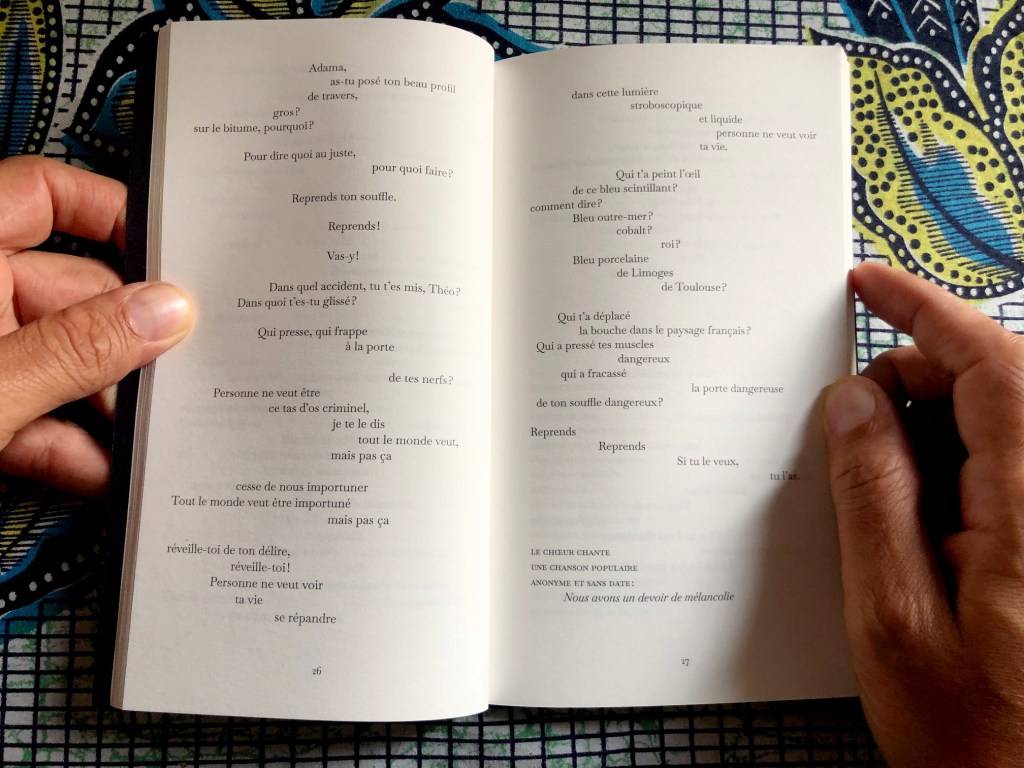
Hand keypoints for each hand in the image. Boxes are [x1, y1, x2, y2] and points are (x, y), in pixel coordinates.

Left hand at [0, 155, 192, 495]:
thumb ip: (77, 349)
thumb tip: (169, 312)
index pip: (42, 193)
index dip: (110, 212)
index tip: (174, 253)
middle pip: (68, 293)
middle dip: (128, 340)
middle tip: (186, 369)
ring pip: (56, 361)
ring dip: (106, 404)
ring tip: (159, 434)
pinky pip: (28, 412)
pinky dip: (64, 443)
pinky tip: (106, 472)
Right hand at [823, 262, 1023, 767]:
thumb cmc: (971, 735)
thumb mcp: (890, 616)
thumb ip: (872, 496)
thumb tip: (855, 402)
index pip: (996, 367)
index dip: (928, 311)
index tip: (870, 282)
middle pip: (1004, 385)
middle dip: (923, 374)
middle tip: (855, 412)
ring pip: (1005, 421)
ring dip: (938, 421)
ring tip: (882, 479)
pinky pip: (1006, 464)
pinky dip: (956, 459)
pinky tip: (918, 507)